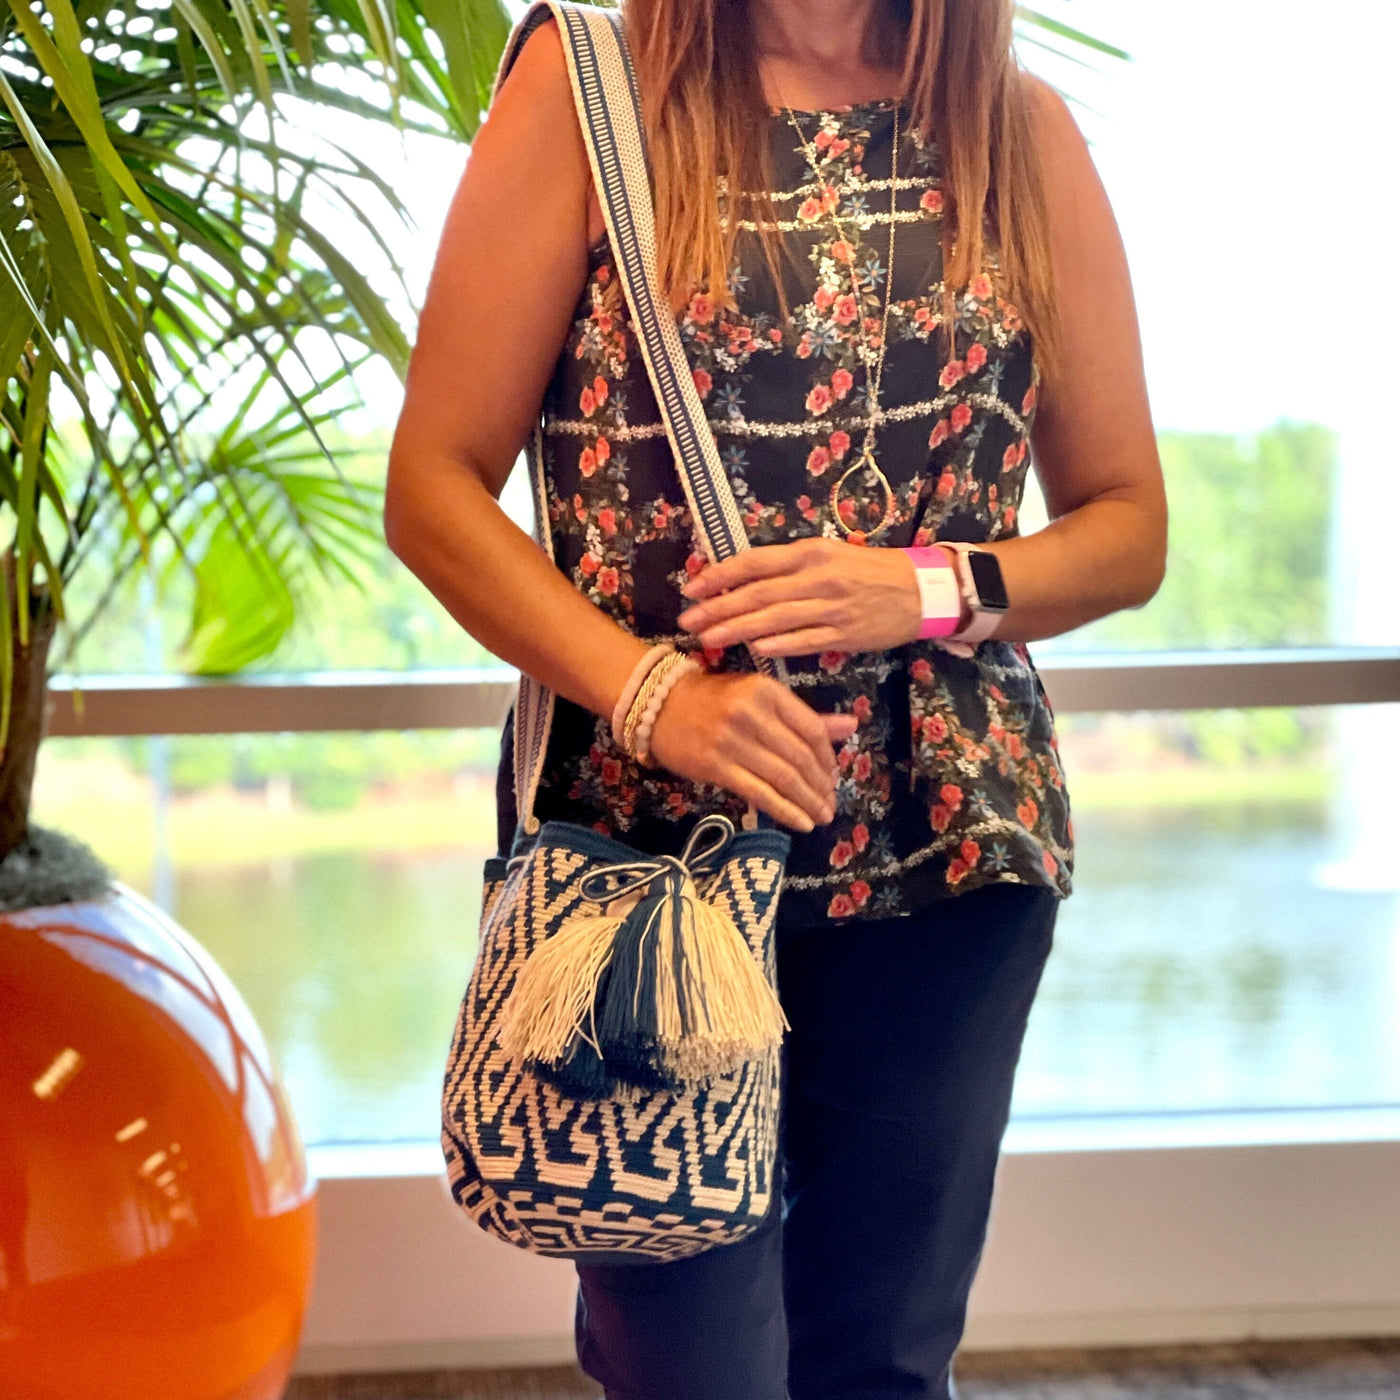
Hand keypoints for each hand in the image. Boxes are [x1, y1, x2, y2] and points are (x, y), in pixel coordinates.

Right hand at [645, 667, 859, 831]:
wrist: (659, 705)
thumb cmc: (714, 699)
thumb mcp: (760, 697)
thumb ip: (804, 716)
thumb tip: (852, 726)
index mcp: (767, 691)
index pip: (811, 729)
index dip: (828, 759)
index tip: (833, 778)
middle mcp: (751, 713)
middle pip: (800, 757)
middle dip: (821, 786)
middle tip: (830, 805)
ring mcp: (732, 741)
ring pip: (783, 778)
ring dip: (807, 802)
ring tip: (820, 817)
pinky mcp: (716, 766)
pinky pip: (758, 793)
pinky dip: (784, 811)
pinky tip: (800, 823)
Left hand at [675, 538, 929, 656]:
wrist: (919, 589)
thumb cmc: (867, 571)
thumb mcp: (828, 555)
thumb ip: (788, 567)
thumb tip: (742, 579)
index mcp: (809, 552)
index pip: (754, 562)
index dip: (719, 575)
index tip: (691, 588)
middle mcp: (818, 576)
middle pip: (758, 593)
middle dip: (718, 608)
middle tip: (688, 621)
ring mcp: (832, 607)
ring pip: (775, 618)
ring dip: (738, 629)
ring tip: (708, 639)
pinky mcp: (846, 634)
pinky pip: (806, 641)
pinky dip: (779, 645)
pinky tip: (755, 650)